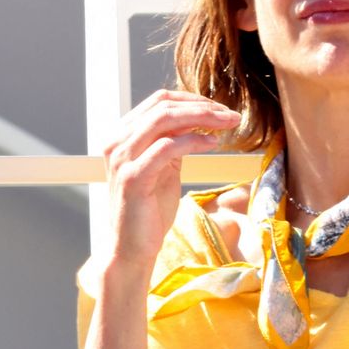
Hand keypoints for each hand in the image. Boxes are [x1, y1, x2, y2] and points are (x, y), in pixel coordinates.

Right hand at [103, 89, 240, 266]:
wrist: (132, 248)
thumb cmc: (150, 211)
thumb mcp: (165, 168)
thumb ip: (175, 142)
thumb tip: (199, 119)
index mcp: (123, 136)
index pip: (159, 101)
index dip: (193, 100)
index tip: (220, 109)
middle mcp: (117, 141)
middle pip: (163, 105)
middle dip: (203, 106)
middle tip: (231, 115)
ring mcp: (122, 158)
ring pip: (164, 120)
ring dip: (202, 118)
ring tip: (228, 124)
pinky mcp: (132, 177)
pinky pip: (167, 147)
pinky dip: (194, 141)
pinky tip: (213, 143)